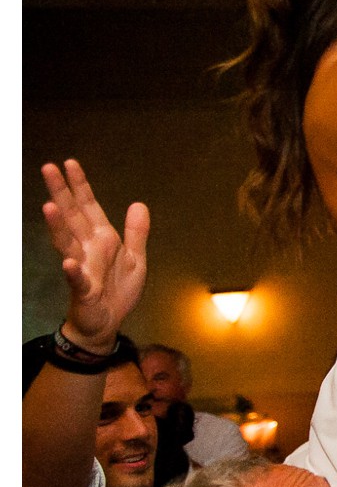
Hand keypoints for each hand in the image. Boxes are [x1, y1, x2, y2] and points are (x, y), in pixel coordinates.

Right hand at [41, 160, 148, 349]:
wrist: (108, 322)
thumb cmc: (117, 290)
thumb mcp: (135, 258)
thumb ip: (137, 232)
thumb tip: (139, 204)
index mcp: (102, 238)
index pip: (89, 207)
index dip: (80, 186)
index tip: (71, 163)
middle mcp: (88, 248)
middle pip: (72, 216)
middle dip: (61, 192)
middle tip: (48, 168)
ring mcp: (82, 267)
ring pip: (67, 243)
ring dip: (58, 225)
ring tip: (50, 206)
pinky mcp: (83, 290)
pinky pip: (76, 279)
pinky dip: (73, 271)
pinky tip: (69, 262)